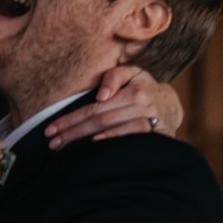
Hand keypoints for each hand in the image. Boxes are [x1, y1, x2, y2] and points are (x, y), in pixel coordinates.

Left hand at [45, 65, 181, 148]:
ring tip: (65, 148)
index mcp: (133, 89)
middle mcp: (142, 104)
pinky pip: (131, 139)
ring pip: (112, 129)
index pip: (94, 107)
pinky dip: (113, 141)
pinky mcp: (157, 136)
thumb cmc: (144, 88)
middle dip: (72, 132)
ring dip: (86, 140)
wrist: (172, 105)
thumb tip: (101, 95)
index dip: (70, 119)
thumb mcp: (132, 73)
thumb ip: (114, 76)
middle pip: (99, 120)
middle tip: (52, 142)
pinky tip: (95, 147)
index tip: (51, 129)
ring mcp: (150, 121)